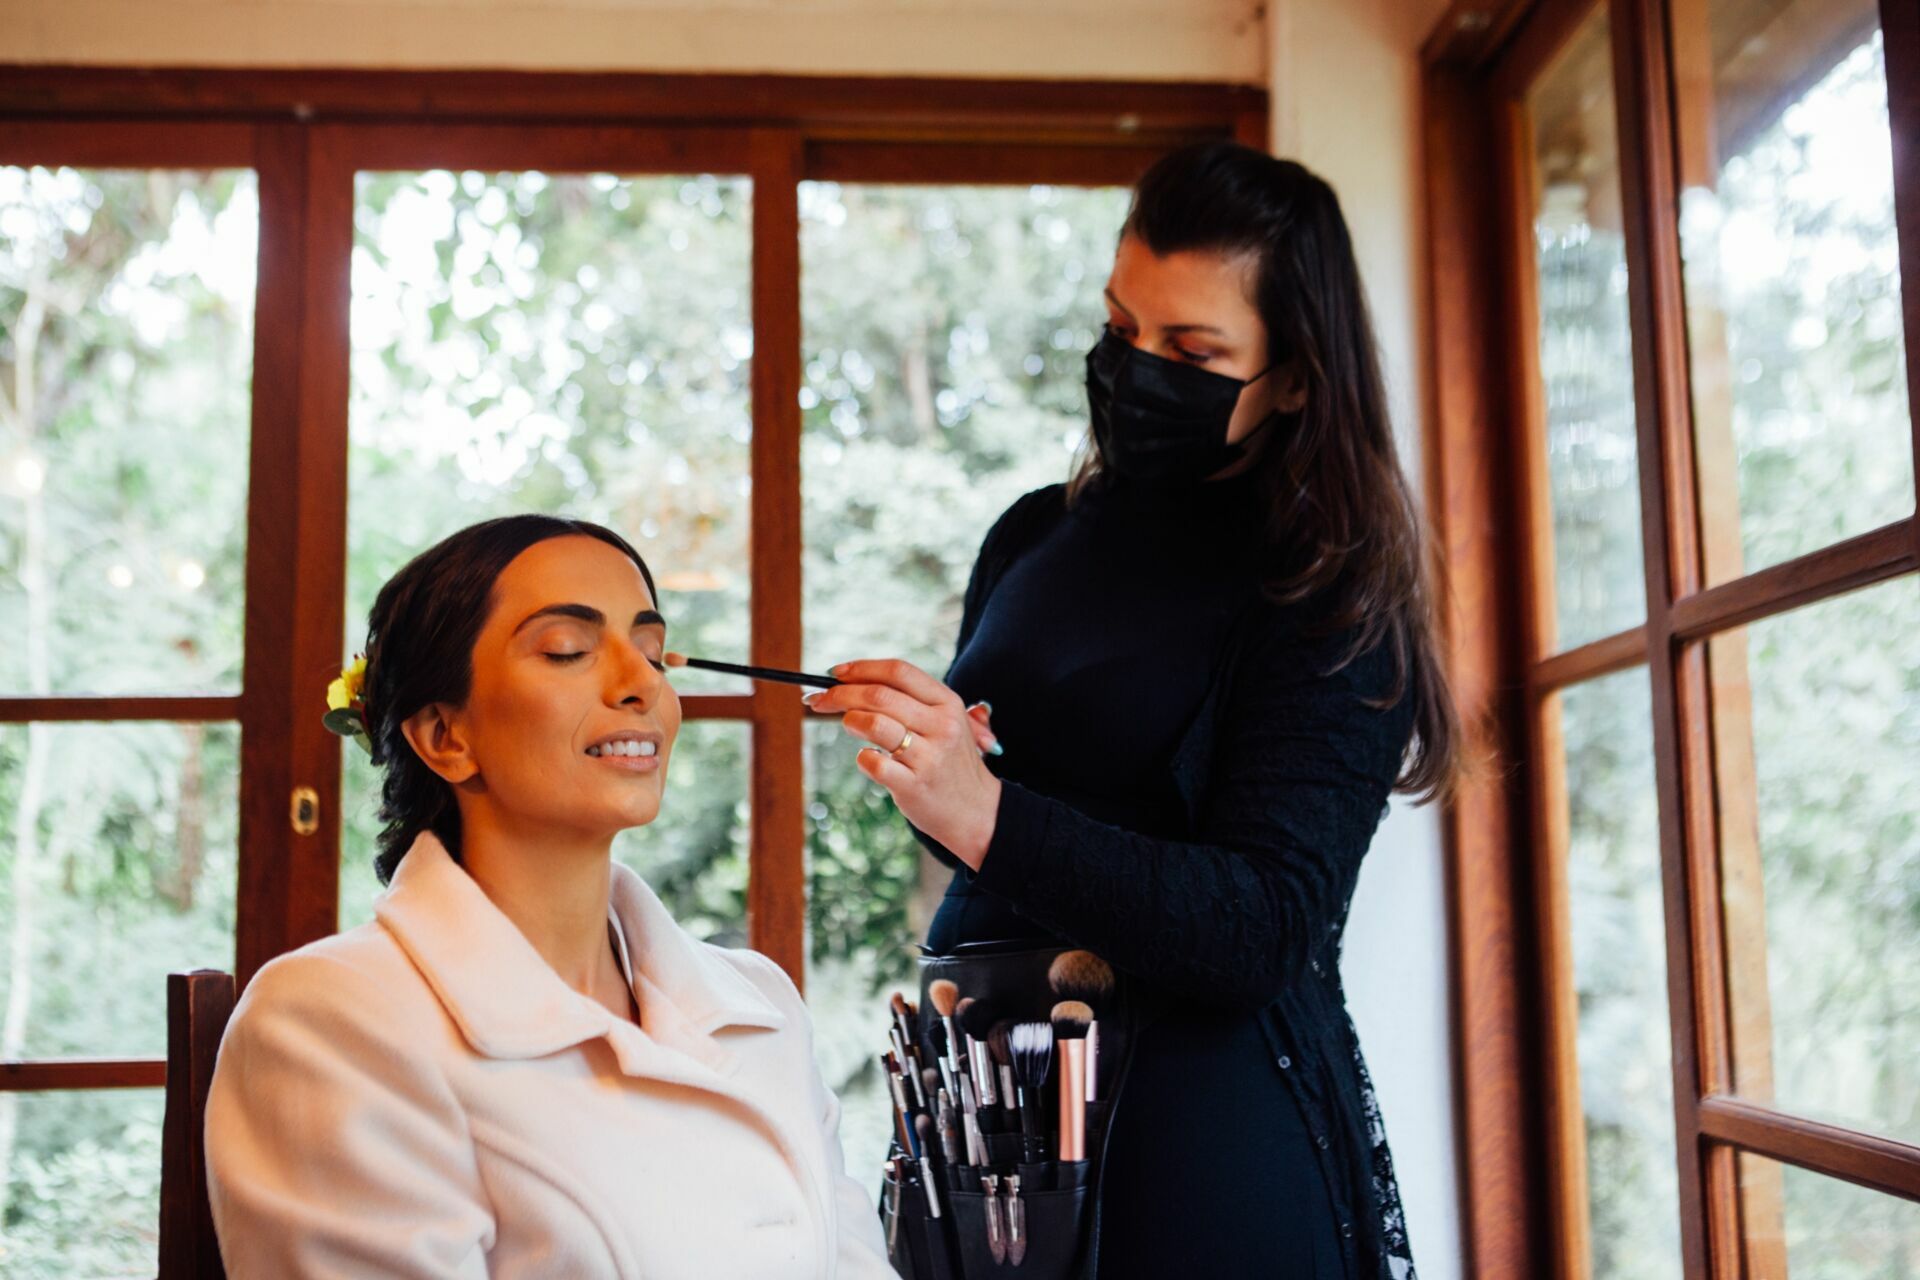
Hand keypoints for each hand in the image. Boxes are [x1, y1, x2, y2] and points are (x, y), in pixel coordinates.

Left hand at [802, 659, 1001, 870]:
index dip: (862, 668)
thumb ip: (912, 701)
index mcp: (948, 703)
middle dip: (840, 694)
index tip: (835, 673)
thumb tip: (853, 681)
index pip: (899, 672)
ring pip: (874, 724)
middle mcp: (941, 725)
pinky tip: (870, 759)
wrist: (977, 811)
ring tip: (849, 725)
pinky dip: (863, 758)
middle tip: (819, 699)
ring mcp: (929, 756)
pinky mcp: (914, 786)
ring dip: (850, 721)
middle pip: (879, 695)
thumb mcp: (946, 723)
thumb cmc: (950, 761)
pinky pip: (873, 763)